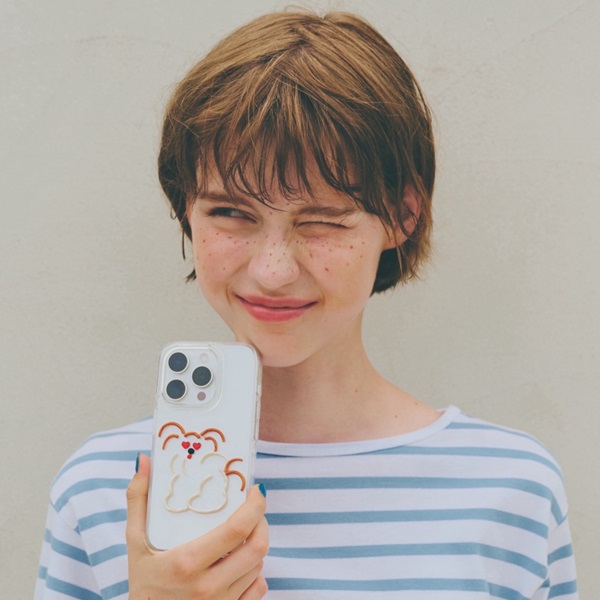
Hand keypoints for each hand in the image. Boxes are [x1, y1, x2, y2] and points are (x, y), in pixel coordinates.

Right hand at [126, 453, 268, 598]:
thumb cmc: (142, 585)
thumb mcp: (135, 543)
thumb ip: (138, 499)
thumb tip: (143, 460)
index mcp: (187, 563)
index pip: (236, 529)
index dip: (255, 506)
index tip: (256, 490)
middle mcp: (208, 586)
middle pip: (257, 547)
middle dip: (261, 522)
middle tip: (254, 509)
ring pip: (258, 565)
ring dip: (255, 544)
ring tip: (242, 534)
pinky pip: (258, 588)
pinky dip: (255, 571)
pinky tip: (241, 563)